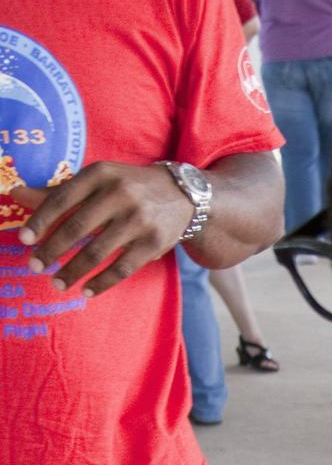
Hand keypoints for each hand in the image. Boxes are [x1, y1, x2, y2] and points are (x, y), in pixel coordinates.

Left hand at [16, 162, 195, 298]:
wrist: (183, 194)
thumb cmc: (128, 187)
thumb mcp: (97, 181)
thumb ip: (58, 192)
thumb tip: (14, 194)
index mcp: (100, 173)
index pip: (62, 198)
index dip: (41, 220)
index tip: (25, 240)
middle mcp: (120, 193)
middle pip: (77, 227)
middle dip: (52, 250)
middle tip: (35, 266)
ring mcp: (139, 219)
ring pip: (98, 251)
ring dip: (73, 271)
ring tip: (57, 283)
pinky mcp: (154, 242)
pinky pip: (121, 268)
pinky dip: (101, 282)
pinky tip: (86, 290)